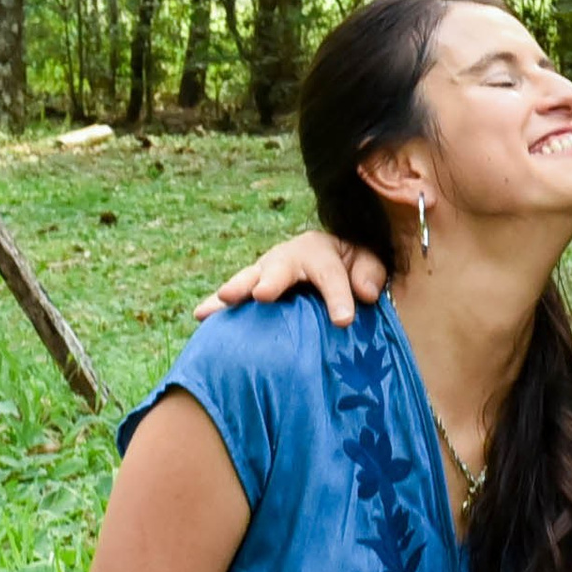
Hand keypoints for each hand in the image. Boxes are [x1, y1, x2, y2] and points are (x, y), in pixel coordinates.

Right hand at [196, 231, 387, 325]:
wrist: (329, 261)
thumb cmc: (351, 267)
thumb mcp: (368, 263)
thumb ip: (370, 273)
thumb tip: (365, 293)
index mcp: (320, 250)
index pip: (330, 273)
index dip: (337, 295)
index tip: (343, 321)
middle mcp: (287, 257)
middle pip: (280, 267)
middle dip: (271, 280)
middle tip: (263, 294)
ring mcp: (265, 272)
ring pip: (250, 277)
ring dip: (237, 288)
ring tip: (225, 299)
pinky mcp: (252, 288)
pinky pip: (234, 295)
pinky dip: (217, 304)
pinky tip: (201, 315)